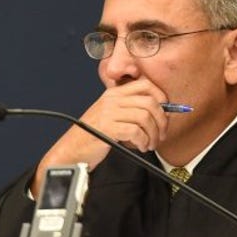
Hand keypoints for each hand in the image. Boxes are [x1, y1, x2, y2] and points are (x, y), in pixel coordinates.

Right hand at [30, 82, 168, 196]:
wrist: (70, 152)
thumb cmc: (93, 136)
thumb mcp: (111, 116)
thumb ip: (130, 109)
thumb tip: (163, 110)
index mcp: (114, 94)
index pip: (146, 85)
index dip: (161, 97)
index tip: (166, 112)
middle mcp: (111, 100)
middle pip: (150, 103)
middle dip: (162, 120)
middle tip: (162, 133)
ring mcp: (108, 113)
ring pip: (145, 117)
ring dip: (153, 134)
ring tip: (151, 144)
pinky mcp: (107, 128)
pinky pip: (136, 131)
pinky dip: (143, 141)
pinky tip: (141, 147)